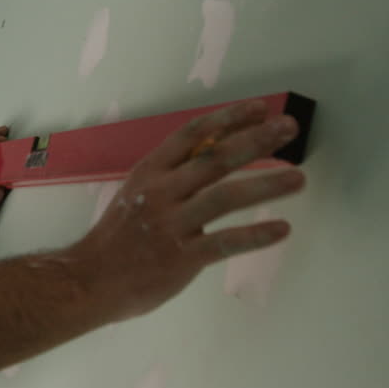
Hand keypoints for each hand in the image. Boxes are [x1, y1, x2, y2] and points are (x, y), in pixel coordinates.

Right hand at [65, 100, 304, 320]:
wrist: (90, 279)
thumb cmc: (119, 235)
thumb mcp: (138, 192)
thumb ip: (174, 174)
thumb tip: (216, 151)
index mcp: (150, 171)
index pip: (193, 133)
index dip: (228, 118)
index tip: (261, 108)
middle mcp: (162, 191)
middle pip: (216, 158)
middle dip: (256, 140)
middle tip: (289, 129)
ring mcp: (172, 224)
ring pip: (225, 196)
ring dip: (266, 184)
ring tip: (298, 178)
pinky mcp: (182, 257)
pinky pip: (225, 242)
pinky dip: (255, 235)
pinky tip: (282, 229)